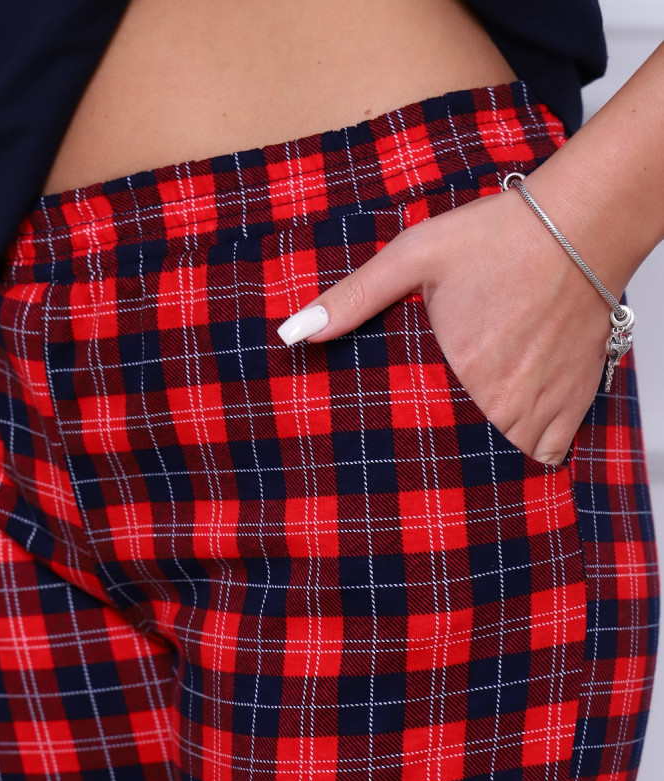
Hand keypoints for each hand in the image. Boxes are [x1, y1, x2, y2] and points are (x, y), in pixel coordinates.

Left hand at [278, 186, 612, 465]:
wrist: (581, 224)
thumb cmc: (499, 236)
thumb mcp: (414, 255)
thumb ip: (354, 296)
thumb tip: (294, 332)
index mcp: (461, 372)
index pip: (424, 439)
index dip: (411, 447)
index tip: (402, 443)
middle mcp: (503, 401)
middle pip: (466, 456)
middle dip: (449, 455)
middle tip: (435, 439)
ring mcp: (543, 405)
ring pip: (509, 460)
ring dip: (488, 454)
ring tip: (470, 437)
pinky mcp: (576, 401)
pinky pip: (551, 453)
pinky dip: (534, 450)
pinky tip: (515, 430)